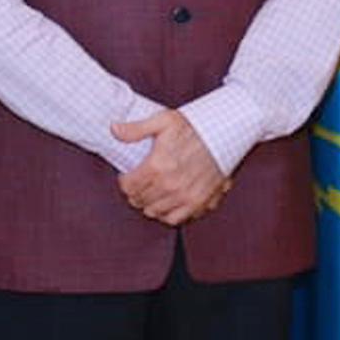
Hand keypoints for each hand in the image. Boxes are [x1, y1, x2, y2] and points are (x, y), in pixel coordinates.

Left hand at [114, 109, 232, 226]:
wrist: (225, 134)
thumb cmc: (195, 127)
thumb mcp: (164, 120)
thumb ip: (136, 128)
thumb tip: (114, 129)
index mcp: (158, 165)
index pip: (129, 186)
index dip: (124, 182)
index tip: (128, 177)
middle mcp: (170, 184)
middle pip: (140, 200)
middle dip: (135, 193)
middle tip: (139, 185)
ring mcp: (186, 196)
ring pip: (155, 211)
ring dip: (150, 204)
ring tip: (152, 194)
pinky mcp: (200, 202)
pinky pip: (176, 218)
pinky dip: (167, 214)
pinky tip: (167, 203)